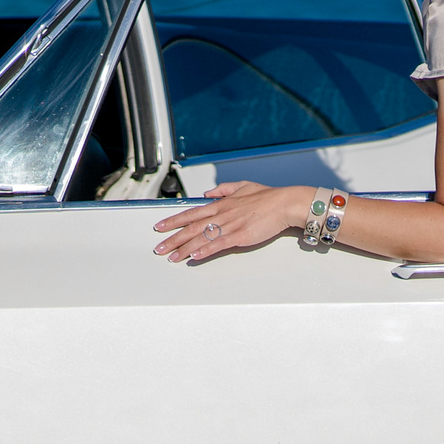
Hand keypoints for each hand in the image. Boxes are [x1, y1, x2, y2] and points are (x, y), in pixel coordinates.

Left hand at [152, 181, 311, 262]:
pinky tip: (195, 256)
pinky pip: (219, 244)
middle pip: (191, 228)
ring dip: (185, 248)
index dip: (174, 220)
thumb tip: (207, 194)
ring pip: (202, 238)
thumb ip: (222, 190)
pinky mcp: (240, 236)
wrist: (284, 203)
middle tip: (159, 248)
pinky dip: (205, 250)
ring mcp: (229, 225)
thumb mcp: (242, 186)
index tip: (160, 227)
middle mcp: (221, 214)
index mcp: (220, 204)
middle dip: (173, 238)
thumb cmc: (266, 196)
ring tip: (172, 257)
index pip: (191, 213)